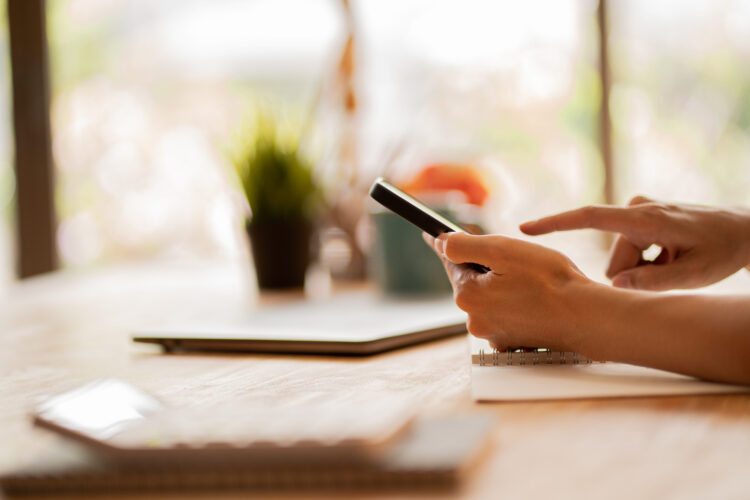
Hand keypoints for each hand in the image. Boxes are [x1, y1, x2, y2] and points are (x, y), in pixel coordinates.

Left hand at [423, 232, 592, 350]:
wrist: (586, 317)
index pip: (451, 262)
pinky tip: (533, 298)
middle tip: (513, 259)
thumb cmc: (550, 281)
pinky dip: (513, 304)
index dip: (446, 245)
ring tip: (530, 280)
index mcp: (468, 296)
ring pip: (488, 298)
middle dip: (484, 267)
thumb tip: (442, 243)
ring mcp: (493, 335)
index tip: (432, 234)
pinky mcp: (511, 343)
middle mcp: (475, 320)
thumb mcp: (504, 250)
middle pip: (471, 282)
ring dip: (501, 285)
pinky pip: (504, 315)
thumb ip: (466, 245)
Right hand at [520, 196, 749, 290]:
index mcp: (646, 218)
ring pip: (621, 260)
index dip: (554, 224)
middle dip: (636, 274)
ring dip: (645, 269)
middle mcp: (637, 209)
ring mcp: (639, 212)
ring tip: (677, 261)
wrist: (743, 230)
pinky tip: (674, 255)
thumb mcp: (695, 274)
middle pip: (614, 260)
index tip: (525, 229)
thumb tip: (614, 284)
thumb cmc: (722, 250)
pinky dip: (648, 261)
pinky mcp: (641, 218)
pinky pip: (629, 252)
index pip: (590, 217)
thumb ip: (652, 282)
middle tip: (675, 269)